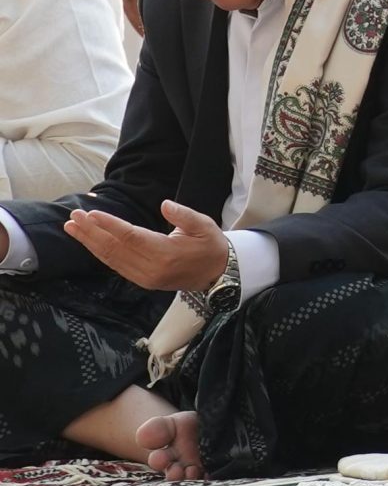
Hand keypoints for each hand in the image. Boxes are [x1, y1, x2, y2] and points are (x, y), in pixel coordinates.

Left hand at [65, 200, 228, 292]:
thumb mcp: (204, 225)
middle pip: (114, 249)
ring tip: (72, 228)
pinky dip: (99, 253)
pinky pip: (115, 266)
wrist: (217, 274)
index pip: (130, 237)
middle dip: (91, 232)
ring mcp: (144, 277)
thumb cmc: (211, 245)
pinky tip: (89, 242)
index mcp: (166, 253)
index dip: (109, 225)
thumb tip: (164, 204)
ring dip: (89, 243)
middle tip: (73, 217)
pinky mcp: (141, 281)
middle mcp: (151, 268)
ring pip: (110, 259)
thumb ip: (184, 215)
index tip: (91, 213)